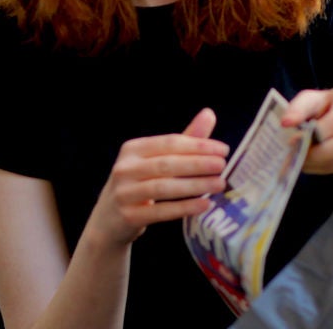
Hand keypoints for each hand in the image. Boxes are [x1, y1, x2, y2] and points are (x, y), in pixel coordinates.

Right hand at [84, 109, 227, 247]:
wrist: (109, 219)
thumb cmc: (139, 184)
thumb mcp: (156, 160)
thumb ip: (184, 140)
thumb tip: (209, 114)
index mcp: (133, 149)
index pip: (169, 143)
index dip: (197, 145)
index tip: (223, 150)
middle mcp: (125, 168)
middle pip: (166, 164)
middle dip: (198, 164)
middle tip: (222, 166)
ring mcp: (124, 193)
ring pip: (163, 187)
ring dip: (195, 185)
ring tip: (219, 184)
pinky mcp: (128, 216)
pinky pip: (160, 212)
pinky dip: (184, 208)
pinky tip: (204, 205)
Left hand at [281, 87, 332, 174]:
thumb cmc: (326, 107)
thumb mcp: (311, 100)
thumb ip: (298, 108)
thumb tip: (286, 123)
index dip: (315, 134)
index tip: (294, 140)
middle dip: (318, 154)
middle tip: (298, 157)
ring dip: (320, 164)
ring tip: (303, 160)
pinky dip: (327, 168)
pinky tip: (316, 163)